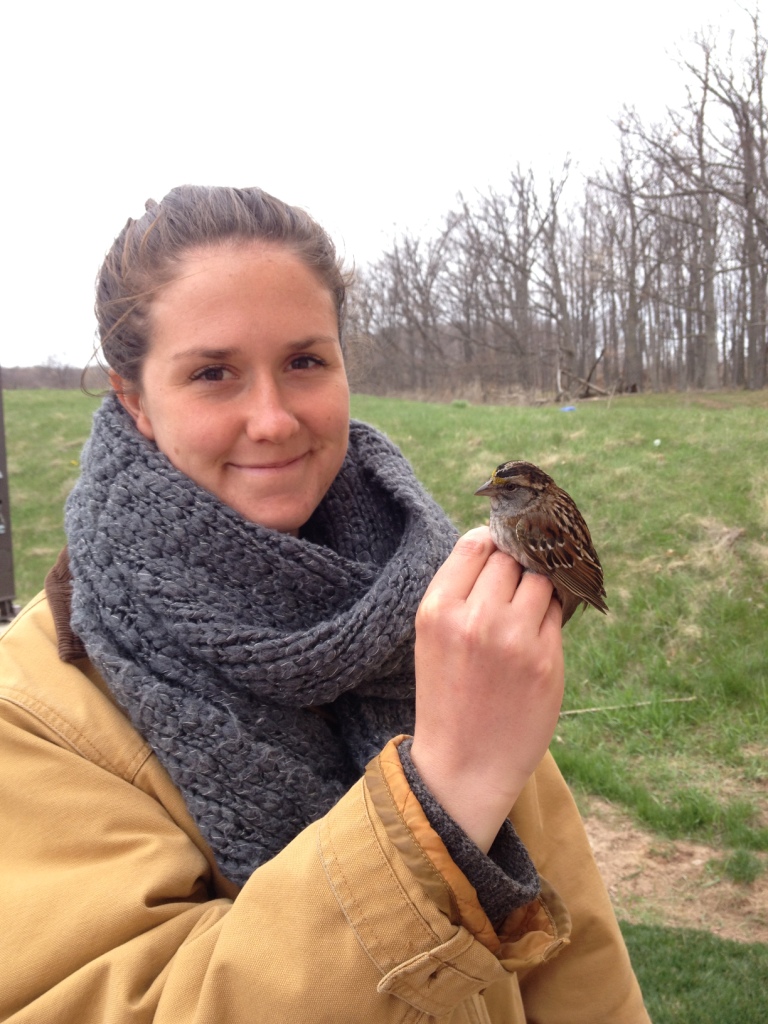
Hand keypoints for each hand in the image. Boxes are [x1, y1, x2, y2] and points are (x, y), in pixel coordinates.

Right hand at [410, 526, 563, 852]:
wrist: (463, 765)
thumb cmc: (448, 695)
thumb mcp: (434, 637)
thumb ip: (460, 592)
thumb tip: (500, 544)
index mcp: (438, 610)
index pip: (475, 543)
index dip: (491, 544)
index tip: (497, 555)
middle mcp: (476, 618)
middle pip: (511, 558)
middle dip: (515, 566)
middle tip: (512, 590)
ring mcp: (515, 639)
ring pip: (541, 580)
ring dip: (538, 588)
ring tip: (524, 613)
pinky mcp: (547, 660)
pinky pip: (558, 613)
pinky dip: (550, 615)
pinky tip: (535, 636)